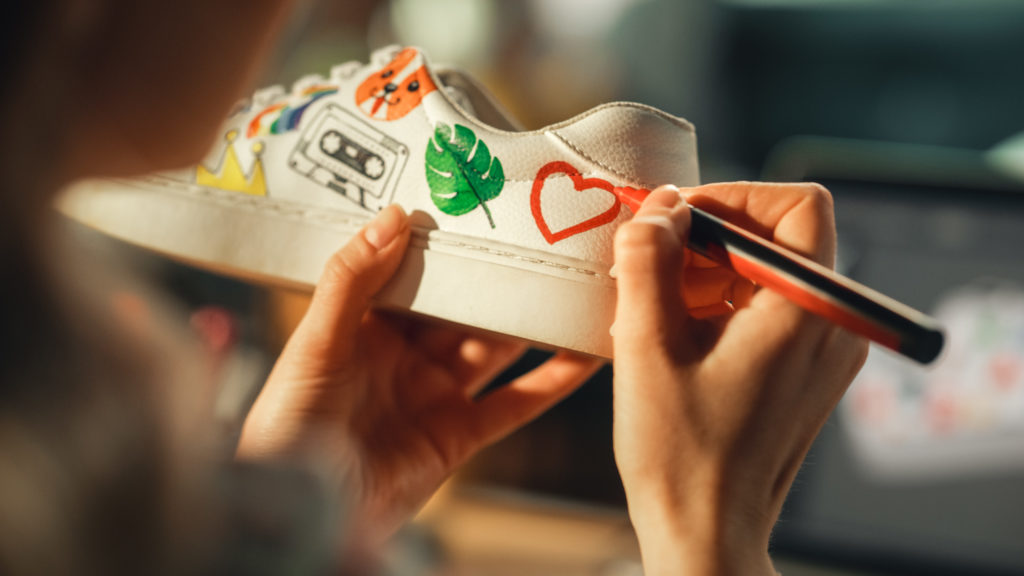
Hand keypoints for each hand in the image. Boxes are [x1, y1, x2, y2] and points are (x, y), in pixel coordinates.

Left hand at [237, 205, 601, 546]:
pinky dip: (552, 381)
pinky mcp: (460, 435)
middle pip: (465, 308)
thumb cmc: (288, 424)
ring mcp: (437, 394)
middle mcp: (407, 356)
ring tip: (575, 286)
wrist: (303, 511)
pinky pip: (514, 403)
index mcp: (368, 326)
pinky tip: (585, 355)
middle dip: (500, 278)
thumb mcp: (315, 342)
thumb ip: (351, 279)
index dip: (448, 243)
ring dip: (534, 322)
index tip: (484, 208)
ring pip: (497, 348)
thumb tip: (394, 215)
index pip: (416, 273)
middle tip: (545, 238)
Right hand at [611, 183, 868, 575]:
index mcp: (804, 314)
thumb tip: (655, 209)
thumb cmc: (681, 456)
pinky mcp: (805, 373)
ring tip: (655, 304)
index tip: (679, 219)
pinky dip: (722, 304)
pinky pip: (769, 309)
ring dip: (709, 271)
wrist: (707, 532)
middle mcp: (830, 328)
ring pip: (771, 273)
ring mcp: (823, 353)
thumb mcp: (646, 348)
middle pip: (781, 237)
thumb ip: (646, 262)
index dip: (736, 196)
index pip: (799, 206)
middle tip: (652, 260)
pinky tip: (674, 333)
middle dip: (710, 237)